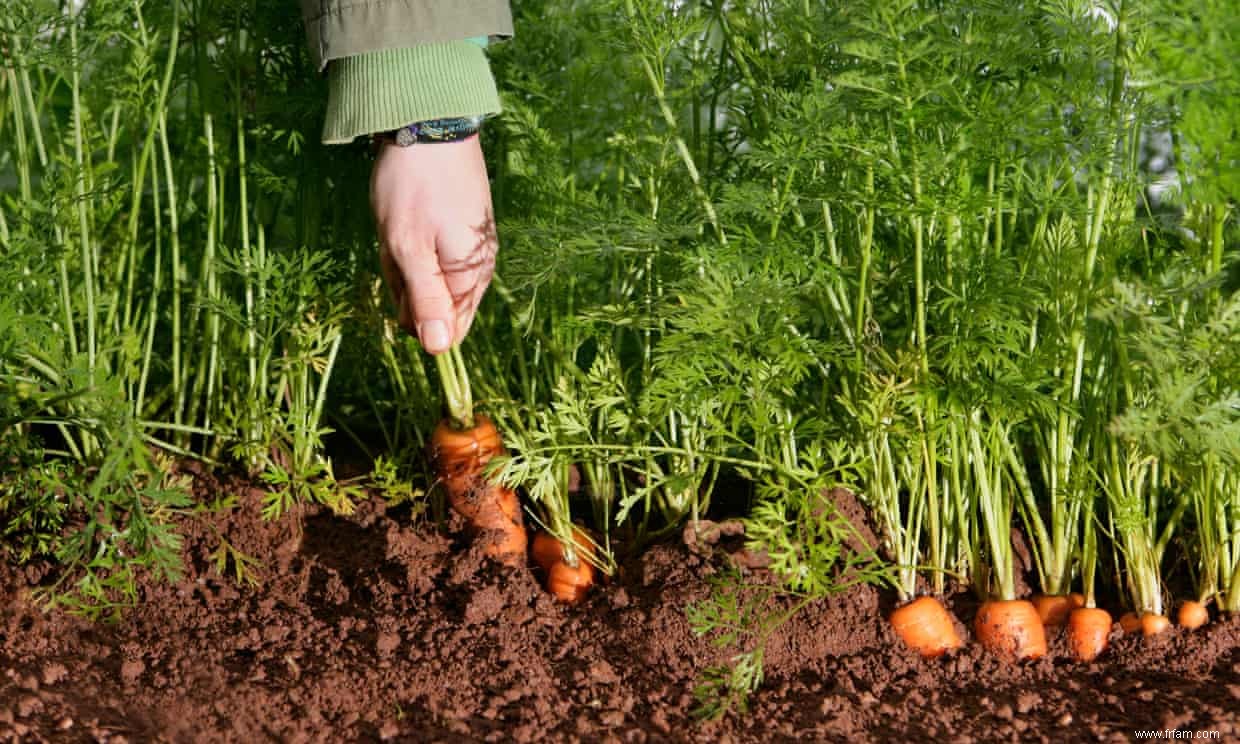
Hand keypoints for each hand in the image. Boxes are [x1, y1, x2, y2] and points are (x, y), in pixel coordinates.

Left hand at [370, 136, 496, 354]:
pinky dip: (410, 241)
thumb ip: (425, 301)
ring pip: (427, 276)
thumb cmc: (414, 188)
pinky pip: (430, 252)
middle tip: (395, 244)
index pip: (446, 331)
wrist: (430, 125)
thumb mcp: (409, 248)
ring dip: (404, 259)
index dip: (413, 313)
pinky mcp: (460, 228)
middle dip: (405, 281)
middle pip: (432, 303)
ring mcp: (469, 247)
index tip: (401, 277)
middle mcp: (478, 268)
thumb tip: (439, 351)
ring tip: (398, 224)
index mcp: (469, 277)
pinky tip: (404, 217)